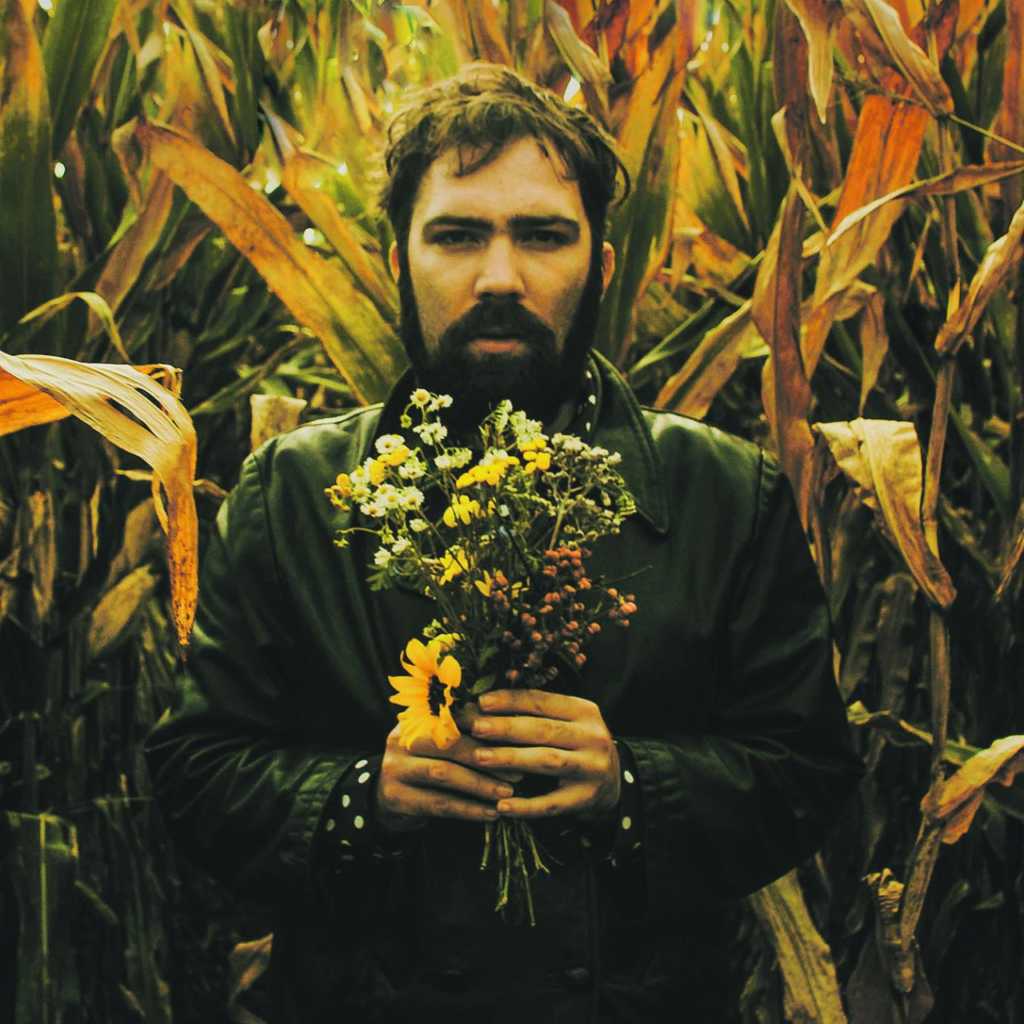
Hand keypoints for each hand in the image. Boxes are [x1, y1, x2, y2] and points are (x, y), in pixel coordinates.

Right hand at [375, 713, 522, 833]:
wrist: (388, 798)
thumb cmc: (429, 763)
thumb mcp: (441, 742)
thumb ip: (467, 728)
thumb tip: (513, 714)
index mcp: (416, 716)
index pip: (452, 713)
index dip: (484, 723)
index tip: (513, 735)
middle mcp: (401, 738)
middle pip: (447, 742)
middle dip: (486, 757)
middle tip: (517, 771)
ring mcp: (395, 768)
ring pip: (444, 773)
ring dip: (480, 784)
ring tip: (507, 793)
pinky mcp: (396, 797)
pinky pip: (439, 803)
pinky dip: (469, 809)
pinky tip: (491, 813)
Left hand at [468, 689, 620, 820]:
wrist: (615, 782)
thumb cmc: (578, 744)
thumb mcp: (569, 721)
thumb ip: (537, 711)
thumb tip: (486, 702)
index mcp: (585, 711)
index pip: (543, 701)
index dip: (511, 700)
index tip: (482, 701)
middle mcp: (593, 736)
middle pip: (544, 729)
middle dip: (507, 727)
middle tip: (476, 726)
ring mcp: (592, 768)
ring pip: (547, 761)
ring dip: (511, 758)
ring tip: (480, 757)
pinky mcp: (587, 798)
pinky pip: (552, 803)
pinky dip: (526, 805)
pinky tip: (501, 805)